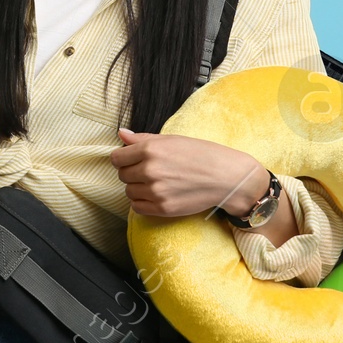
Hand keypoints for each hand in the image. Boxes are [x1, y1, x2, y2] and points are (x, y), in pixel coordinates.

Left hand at [111, 127, 272, 219]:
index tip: (131, 159)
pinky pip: (137, 208)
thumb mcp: (171, 139)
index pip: (117, 158)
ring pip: (129, 192)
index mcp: (150, 149)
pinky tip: (155, 195)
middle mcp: (150, 170)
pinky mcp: (163, 208)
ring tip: (155, 182)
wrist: (225, 176)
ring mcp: (155, 191)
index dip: (122, 158)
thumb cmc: (200, 154)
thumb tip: (121, 133)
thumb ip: (142, 138)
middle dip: (131, 172)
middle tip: (148, 170)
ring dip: (137, 187)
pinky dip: (142, 202)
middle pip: (122, 175)